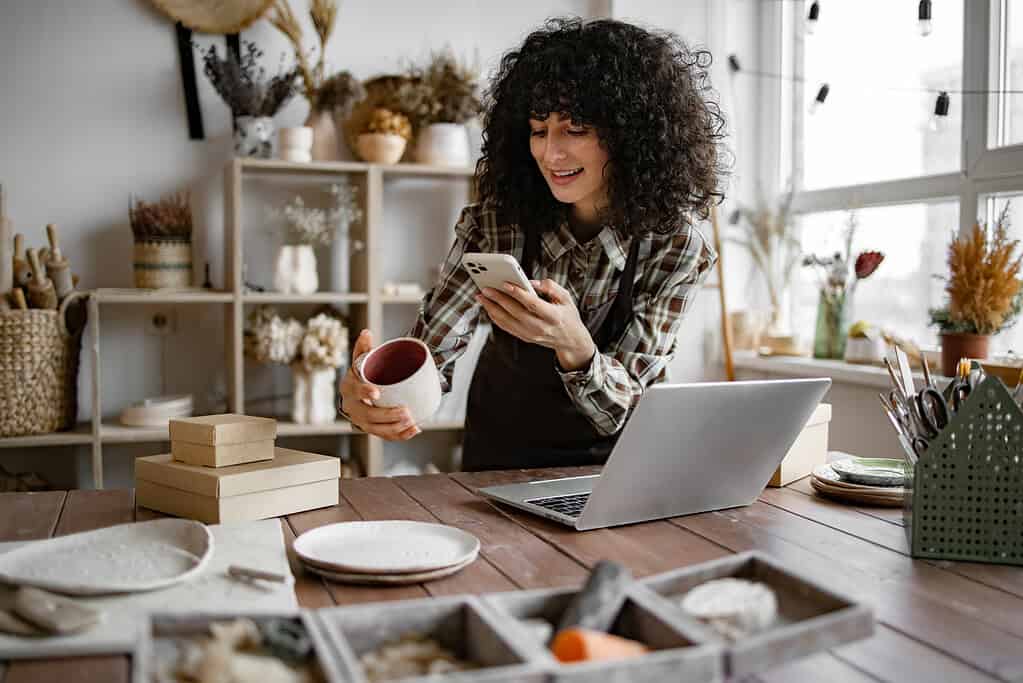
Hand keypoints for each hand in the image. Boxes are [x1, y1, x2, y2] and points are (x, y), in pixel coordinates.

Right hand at [338, 330, 420, 440]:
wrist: (354, 396)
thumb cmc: (359, 376)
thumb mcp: (359, 362)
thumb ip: (363, 348)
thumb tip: (367, 332)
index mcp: (349, 389)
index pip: (355, 392)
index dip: (365, 392)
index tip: (377, 393)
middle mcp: (353, 408)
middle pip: (368, 416)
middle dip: (387, 416)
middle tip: (405, 412)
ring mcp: (362, 422)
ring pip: (377, 430)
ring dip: (395, 428)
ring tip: (412, 422)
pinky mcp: (373, 429)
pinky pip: (385, 436)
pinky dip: (400, 435)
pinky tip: (414, 430)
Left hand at [476, 279, 595, 370]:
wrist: (570, 340)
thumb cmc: (567, 316)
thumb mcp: (567, 298)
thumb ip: (551, 287)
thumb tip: (532, 282)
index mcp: (553, 316)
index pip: (532, 304)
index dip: (518, 293)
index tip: (505, 283)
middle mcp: (540, 327)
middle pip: (515, 312)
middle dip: (498, 299)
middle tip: (486, 288)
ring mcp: (531, 334)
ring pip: (506, 321)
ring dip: (491, 308)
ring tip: (482, 296)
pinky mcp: (524, 337)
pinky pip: (506, 327)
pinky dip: (495, 317)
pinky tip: (489, 307)